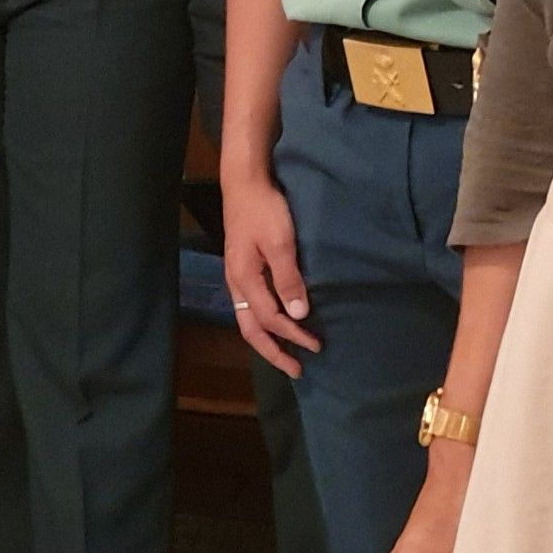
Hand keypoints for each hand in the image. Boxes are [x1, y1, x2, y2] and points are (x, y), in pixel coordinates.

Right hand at [221, 166, 319, 368]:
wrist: (244, 183)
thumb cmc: (264, 210)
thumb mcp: (280, 242)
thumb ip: (288, 278)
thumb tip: (299, 314)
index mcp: (244, 279)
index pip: (270, 318)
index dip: (293, 335)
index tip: (316, 345)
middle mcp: (236, 283)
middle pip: (251, 328)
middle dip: (273, 351)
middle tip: (297, 369)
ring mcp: (237, 276)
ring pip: (248, 319)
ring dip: (268, 339)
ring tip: (287, 352)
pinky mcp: (243, 268)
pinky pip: (251, 306)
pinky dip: (265, 322)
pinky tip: (278, 321)